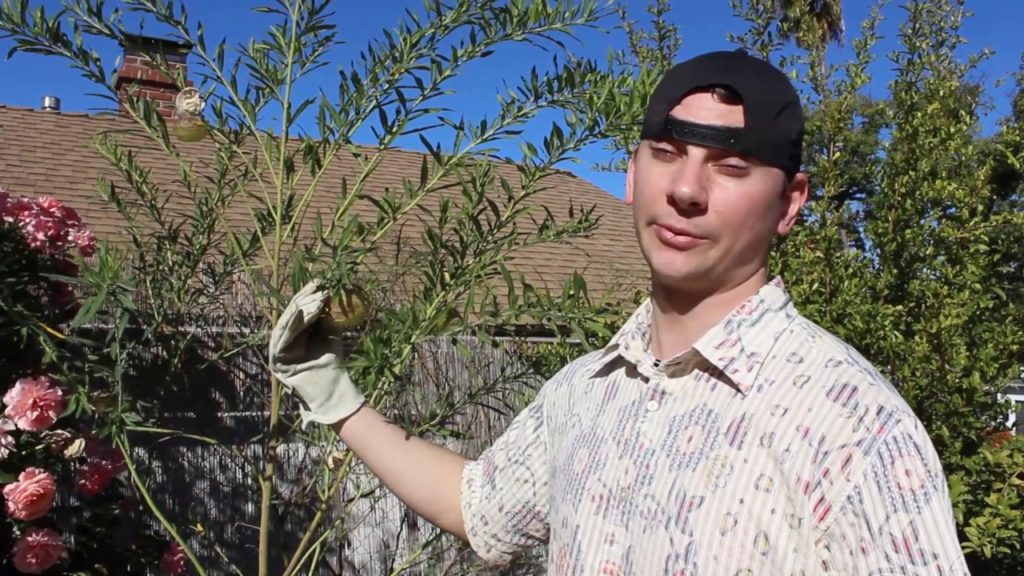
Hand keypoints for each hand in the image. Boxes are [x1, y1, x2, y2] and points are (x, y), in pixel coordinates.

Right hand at [268, 281, 365, 426]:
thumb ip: (324, 316)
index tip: (321, 282)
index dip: (308, 295)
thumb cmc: (331, 362)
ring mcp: (277, 350)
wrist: (331, 388)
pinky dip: (291, 324)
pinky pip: (283, 338)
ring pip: (287, 324)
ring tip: (316, 299)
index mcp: (295, 333)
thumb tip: (324, 295)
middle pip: (291, 314)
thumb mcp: (329, 333)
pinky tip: (300, 311)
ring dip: (302, 309)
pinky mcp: (276, 359)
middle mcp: (283, 340)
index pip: (299, 309)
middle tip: (319, 288)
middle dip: (305, 299)